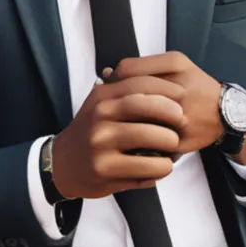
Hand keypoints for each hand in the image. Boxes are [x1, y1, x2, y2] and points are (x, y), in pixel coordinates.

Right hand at [52, 75, 187, 199]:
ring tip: (175, 146)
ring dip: (169, 142)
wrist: (61, 164)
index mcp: (102, 97)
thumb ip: (123, 91)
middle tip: (183, 120)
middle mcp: (99, 116)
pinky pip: (144, 168)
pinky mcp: (104, 170)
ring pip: (148, 138)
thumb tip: (158, 77)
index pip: (138, 84)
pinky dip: (160, 167)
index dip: (165, 88)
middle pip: (143, 106)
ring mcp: (100, 144)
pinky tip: (162, 167)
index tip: (182, 94)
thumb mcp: (100, 104)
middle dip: (170, 112)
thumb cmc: (90, 132)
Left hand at [112, 52, 222, 155]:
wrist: (226, 113)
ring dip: (124, 120)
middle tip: (114, 105)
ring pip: (136, 117)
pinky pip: (148, 139)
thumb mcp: (175, 65)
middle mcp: (177, 87)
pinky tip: (135, 135)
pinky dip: (137, 138)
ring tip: (122, 120)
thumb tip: (107, 74)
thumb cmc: (195, 85)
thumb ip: (143, 67)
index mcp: (175, 64)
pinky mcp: (179, 138)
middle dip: (116, 101)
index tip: (113, 85)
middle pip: (130, 93)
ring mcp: (179, 114)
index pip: (127, 69)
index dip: (115, 78)